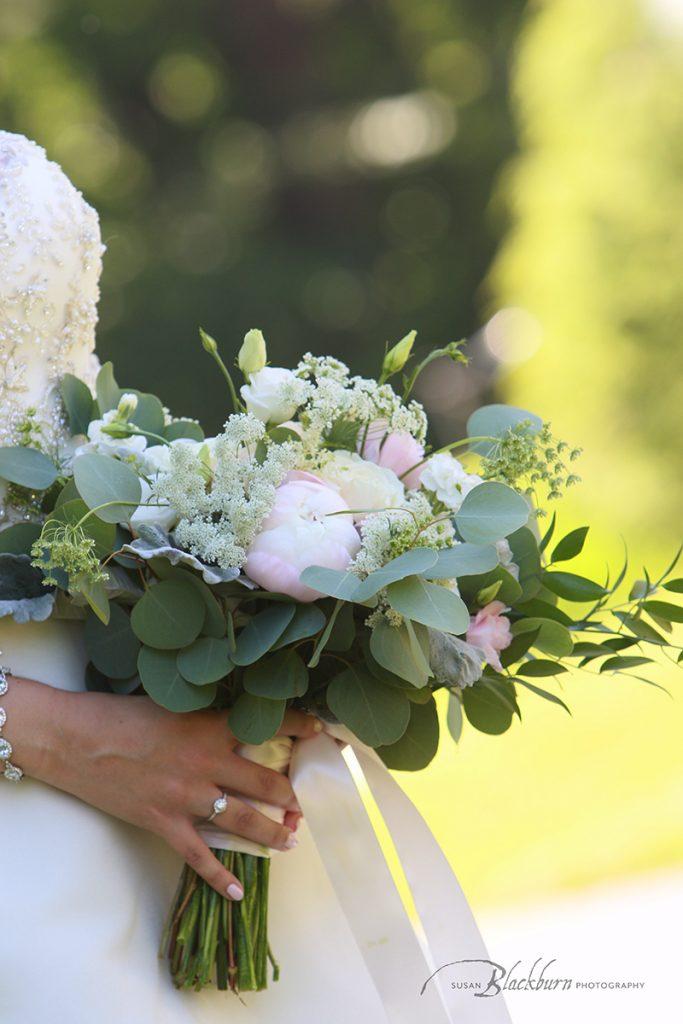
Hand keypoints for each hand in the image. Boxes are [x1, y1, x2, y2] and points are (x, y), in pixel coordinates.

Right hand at [6, 679, 320, 900]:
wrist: (77, 740)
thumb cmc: (121, 714)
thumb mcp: (174, 705)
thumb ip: (206, 717)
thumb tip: (235, 722)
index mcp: (210, 728)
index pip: (268, 726)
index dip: (300, 728)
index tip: (322, 732)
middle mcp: (207, 764)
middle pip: (265, 783)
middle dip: (293, 794)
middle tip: (309, 801)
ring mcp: (187, 798)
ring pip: (243, 820)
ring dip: (272, 832)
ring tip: (291, 839)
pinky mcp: (164, 824)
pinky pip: (199, 857)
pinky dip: (220, 877)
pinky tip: (238, 892)